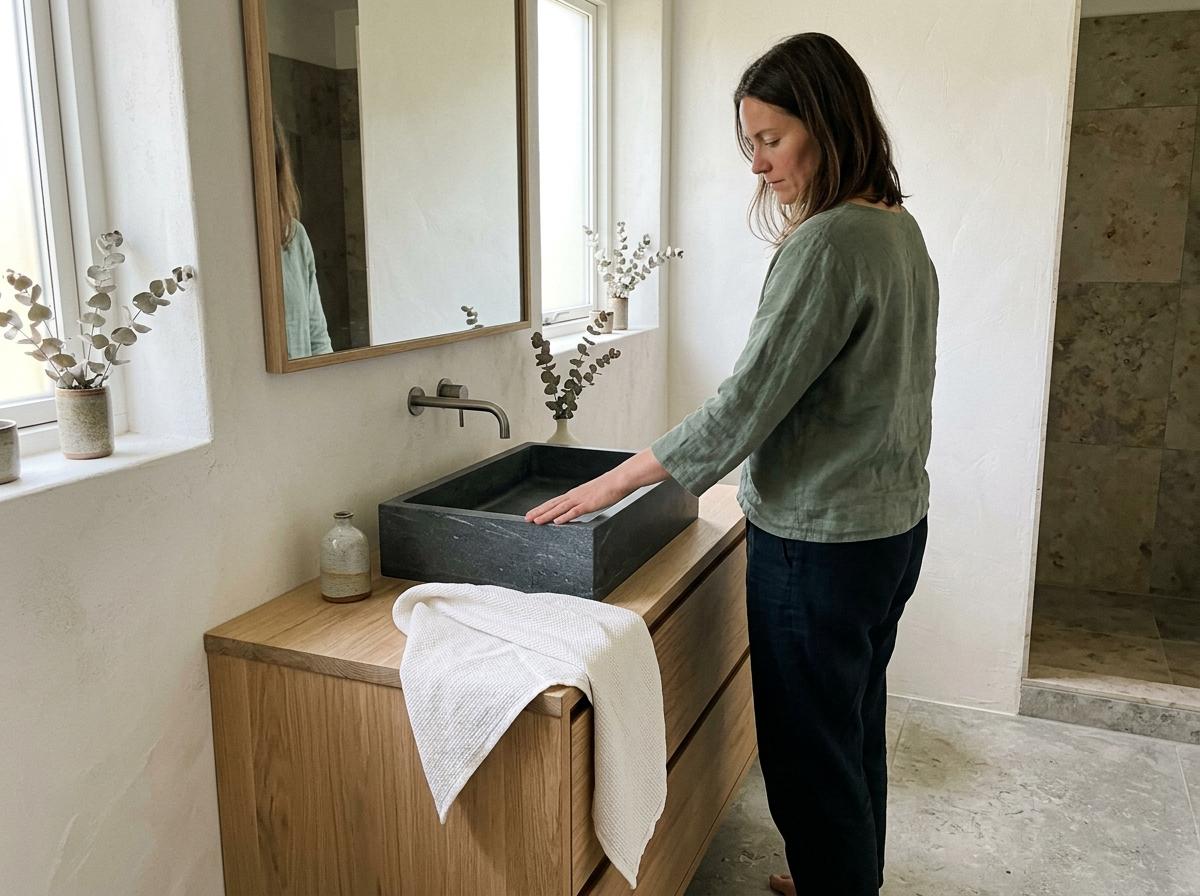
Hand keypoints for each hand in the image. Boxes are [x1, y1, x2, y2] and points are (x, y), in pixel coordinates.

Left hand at [525, 447, 671, 524]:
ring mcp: (581, 500)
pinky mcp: (588, 504)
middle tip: (526, 518)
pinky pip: (574, 512)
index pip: (555, 502)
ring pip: (559, 509)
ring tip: (535, 521)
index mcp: (575, 494)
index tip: (533, 513)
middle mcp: (575, 496)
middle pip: (553, 505)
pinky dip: (564, 517)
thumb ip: (586, 501)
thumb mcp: (594, 494)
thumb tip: (582, 507)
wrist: (620, 479)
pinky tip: (557, 522)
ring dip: (546, 515)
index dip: (542, 508)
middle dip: (538, 511)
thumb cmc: (610, 486)